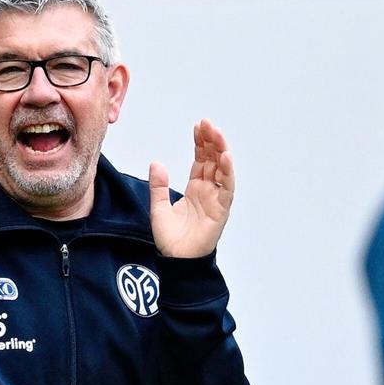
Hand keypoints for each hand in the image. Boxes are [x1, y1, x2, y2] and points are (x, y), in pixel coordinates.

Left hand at [149, 119, 234, 257]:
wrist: (176, 260)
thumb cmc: (170, 239)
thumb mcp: (158, 207)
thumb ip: (158, 185)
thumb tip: (156, 163)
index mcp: (195, 189)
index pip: (201, 160)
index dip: (201, 143)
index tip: (198, 126)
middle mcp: (208, 191)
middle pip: (213, 161)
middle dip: (212, 141)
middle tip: (208, 124)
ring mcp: (216, 200)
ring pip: (222, 171)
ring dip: (221, 151)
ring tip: (217, 134)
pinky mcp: (221, 211)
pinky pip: (227, 189)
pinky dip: (227, 173)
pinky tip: (225, 157)